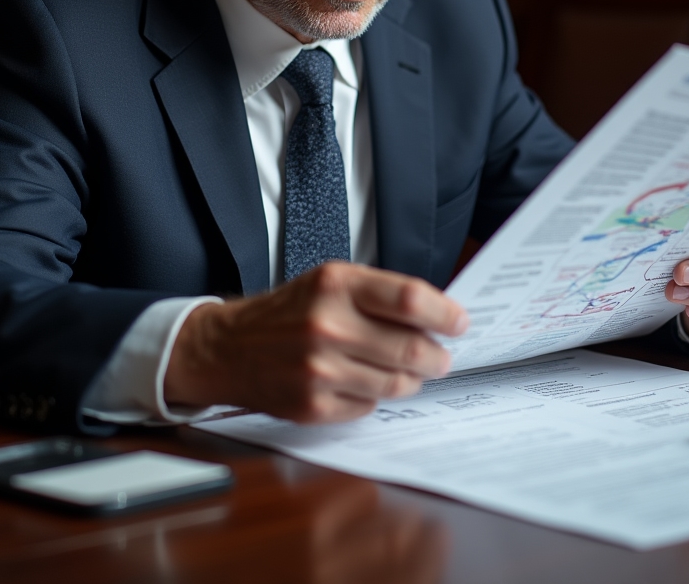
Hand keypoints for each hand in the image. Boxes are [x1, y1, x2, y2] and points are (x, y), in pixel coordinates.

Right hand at [164, 262, 468, 421]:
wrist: (229, 347)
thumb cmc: (289, 311)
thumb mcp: (330, 281)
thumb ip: (380, 295)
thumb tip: (437, 319)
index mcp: (336, 284)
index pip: (409, 299)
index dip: (444, 314)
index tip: (459, 323)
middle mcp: (327, 325)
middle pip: (411, 348)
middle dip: (437, 355)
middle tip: (442, 355)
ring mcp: (319, 369)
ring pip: (397, 382)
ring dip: (412, 378)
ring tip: (407, 369)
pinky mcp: (313, 406)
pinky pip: (370, 405)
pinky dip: (376, 395)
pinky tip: (362, 380)